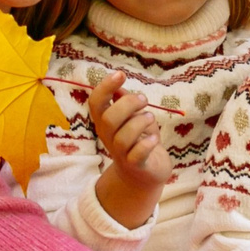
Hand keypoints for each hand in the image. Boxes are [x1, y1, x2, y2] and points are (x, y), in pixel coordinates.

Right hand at [87, 71, 170, 228]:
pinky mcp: (136, 165)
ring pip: (123, 137)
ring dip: (139, 122)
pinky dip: (146, 144)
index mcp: (105, 122)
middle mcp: (109, 137)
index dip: (105, 87)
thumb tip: (120, 86)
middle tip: (143, 100)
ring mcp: (121, 153)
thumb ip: (125, 102)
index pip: (96, 103)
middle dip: (128, 104)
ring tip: (150, 118)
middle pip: (108, 119)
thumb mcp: (133, 118)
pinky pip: (137, 155)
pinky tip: (153, 139)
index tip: (120, 74)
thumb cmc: (138, 141)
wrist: (143, 176)